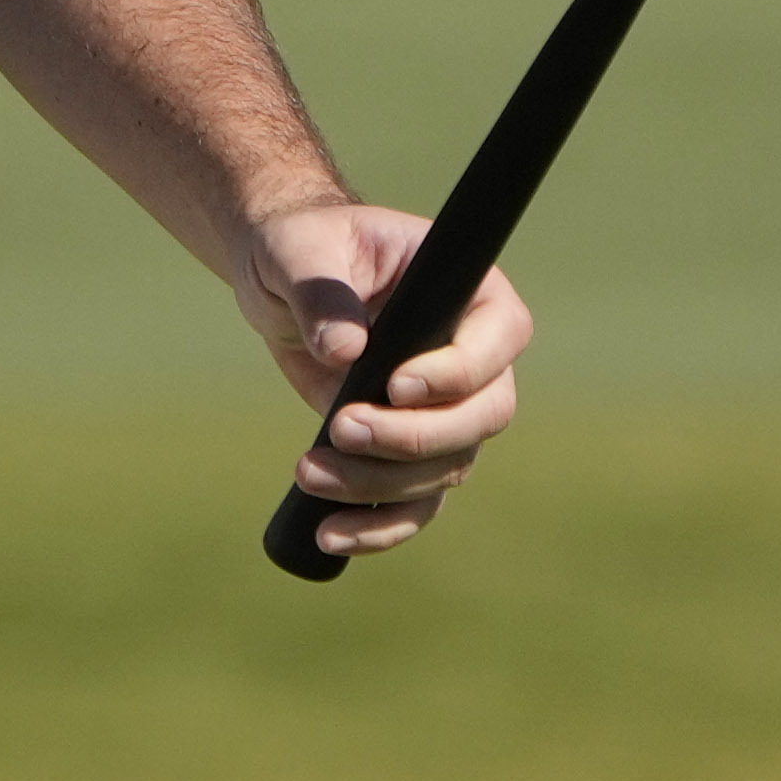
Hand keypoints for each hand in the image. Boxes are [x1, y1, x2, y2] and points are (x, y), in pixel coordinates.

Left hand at [235, 197, 533, 562]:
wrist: (283, 279)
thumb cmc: (303, 246)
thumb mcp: (300, 249)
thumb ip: (321, 292)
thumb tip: (345, 352)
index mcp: (472, 293)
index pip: (497, 341)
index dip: (455, 373)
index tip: (393, 385)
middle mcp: (475, 359)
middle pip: (481, 418)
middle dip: (412, 437)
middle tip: (342, 428)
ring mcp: (446, 411)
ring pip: (444, 469)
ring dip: (380, 485)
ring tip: (308, 472)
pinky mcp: (408, 450)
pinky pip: (413, 503)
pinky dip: (378, 526)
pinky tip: (330, 534)